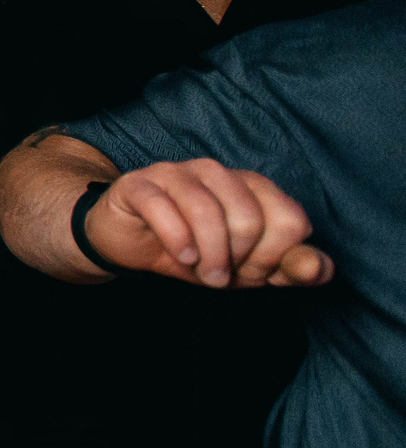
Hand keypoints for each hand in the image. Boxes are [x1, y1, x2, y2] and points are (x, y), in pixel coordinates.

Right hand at [85, 160, 329, 289]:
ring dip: (209, 254)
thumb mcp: (245, 268)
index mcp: (251, 186)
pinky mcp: (139, 184)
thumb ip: (288, 267)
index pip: (289, 220)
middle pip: (249, 217)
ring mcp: (175, 173)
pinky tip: (182, 256)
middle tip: (221, 275)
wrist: (127, 244)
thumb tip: (319, 268)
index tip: (250, 270)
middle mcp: (217, 172)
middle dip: (238, 258)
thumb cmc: (192, 252)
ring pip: (207, 209)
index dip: (274, 257)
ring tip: (203, 274)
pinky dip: (178, 239)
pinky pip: (163, 207)